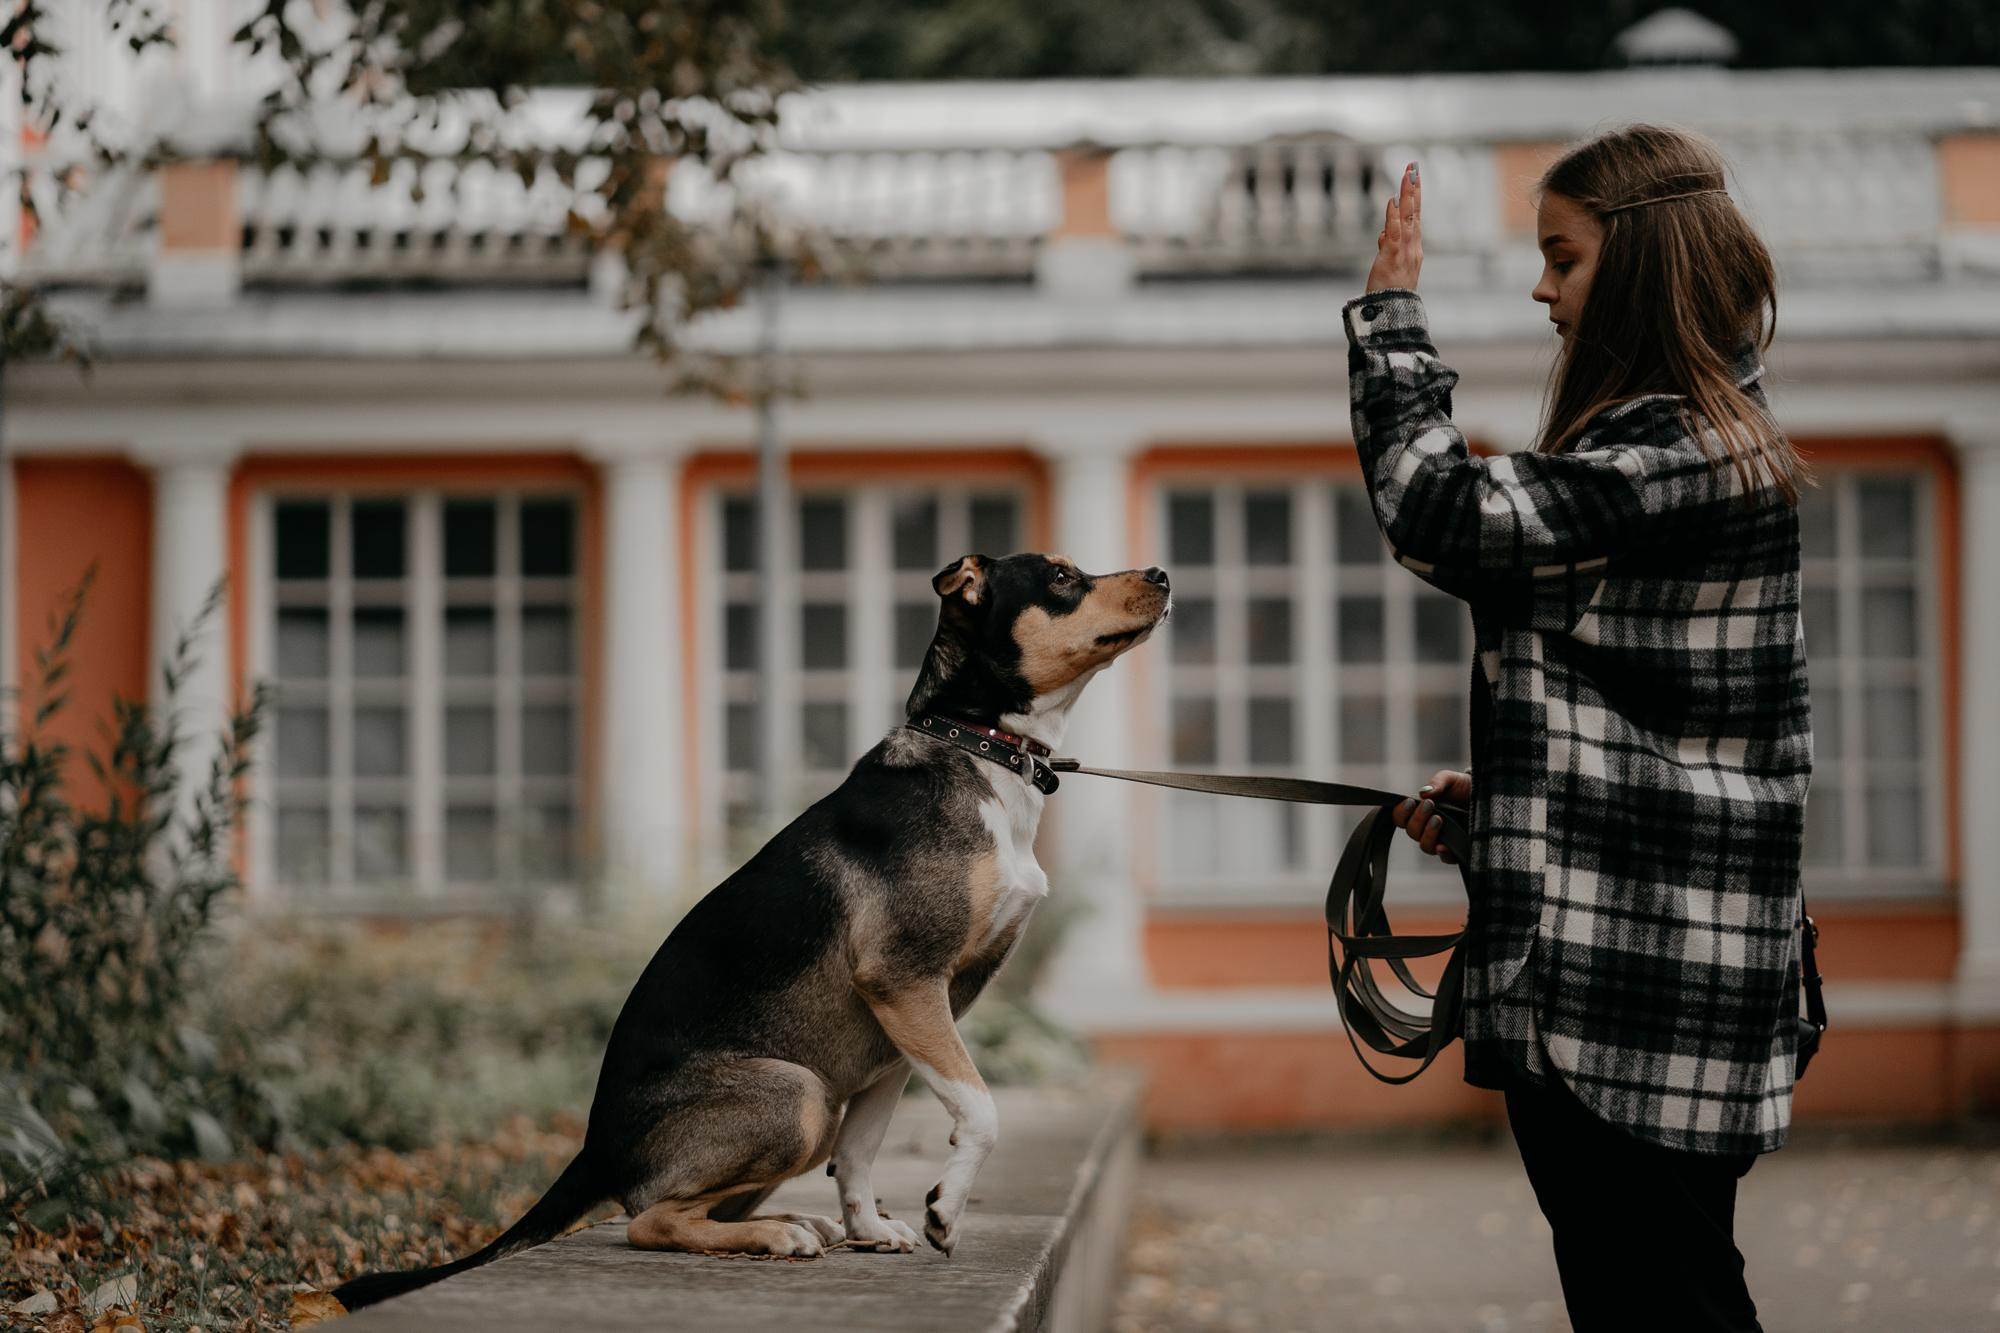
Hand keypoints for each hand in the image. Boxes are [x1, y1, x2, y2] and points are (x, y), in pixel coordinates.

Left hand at [1362, 161, 1421, 295]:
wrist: (1390, 313)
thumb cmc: (1390, 291)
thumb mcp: (1390, 265)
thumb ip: (1388, 247)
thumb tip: (1384, 233)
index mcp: (1413, 247)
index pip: (1415, 216)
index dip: (1414, 195)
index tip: (1413, 175)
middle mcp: (1413, 246)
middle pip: (1414, 212)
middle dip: (1414, 188)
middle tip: (1413, 166)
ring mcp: (1404, 252)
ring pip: (1407, 218)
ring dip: (1407, 195)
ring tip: (1407, 175)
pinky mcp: (1392, 258)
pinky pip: (1394, 234)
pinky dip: (1393, 217)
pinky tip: (1392, 201)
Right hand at [1393, 768, 1468, 864]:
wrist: (1490, 796)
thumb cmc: (1465, 787)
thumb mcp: (1452, 779)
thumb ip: (1438, 782)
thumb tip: (1423, 793)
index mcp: (1421, 812)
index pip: (1401, 819)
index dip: (1401, 813)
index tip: (1410, 802)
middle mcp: (1428, 828)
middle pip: (1412, 832)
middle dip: (1417, 819)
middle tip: (1430, 805)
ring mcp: (1442, 840)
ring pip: (1425, 846)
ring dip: (1428, 834)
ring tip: (1439, 819)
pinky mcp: (1458, 850)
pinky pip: (1445, 858)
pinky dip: (1443, 852)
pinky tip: (1444, 845)